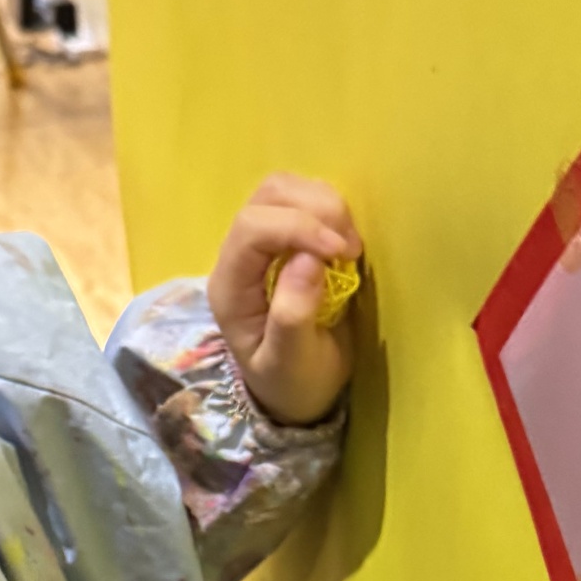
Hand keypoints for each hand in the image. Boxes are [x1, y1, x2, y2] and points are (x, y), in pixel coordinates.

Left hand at [206, 174, 360, 425]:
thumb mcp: (291, 363)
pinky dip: (329, 210)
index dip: (299, 228)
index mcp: (230, 286)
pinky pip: (303, 200)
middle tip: (350, 249)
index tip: (340, 252)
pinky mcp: (285, 239)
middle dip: (315, 209)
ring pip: (284, 189)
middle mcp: (238, 256)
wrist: (297, 390)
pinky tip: (344, 242)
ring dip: (324, 204)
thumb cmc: (293, 382)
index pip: (252, 228)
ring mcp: (261, 243)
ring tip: (349, 246)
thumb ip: (293, 316)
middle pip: (267, 197)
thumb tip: (307, 259)